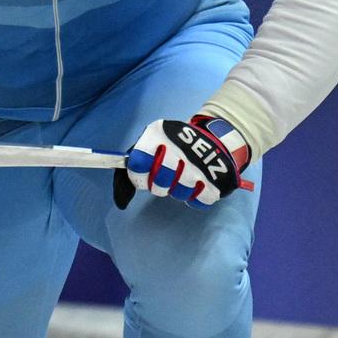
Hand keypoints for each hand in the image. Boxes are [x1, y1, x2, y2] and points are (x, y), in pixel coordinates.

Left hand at [114, 113, 253, 209]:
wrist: (213, 137)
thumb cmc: (173, 145)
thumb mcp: (153, 143)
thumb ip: (136, 166)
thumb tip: (121, 201)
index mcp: (158, 136)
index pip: (138, 164)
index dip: (139, 176)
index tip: (145, 175)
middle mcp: (179, 149)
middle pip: (160, 183)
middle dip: (161, 185)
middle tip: (167, 176)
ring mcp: (199, 165)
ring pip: (179, 193)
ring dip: (179, 190)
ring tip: (184, 176)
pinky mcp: (216, 180)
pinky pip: (199, 200)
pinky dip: (197, 196)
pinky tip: (198, 182)